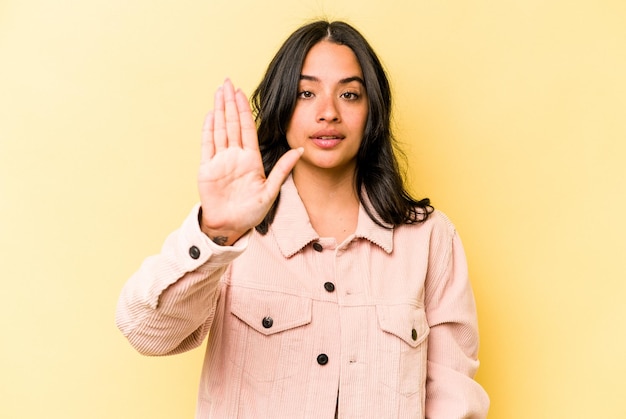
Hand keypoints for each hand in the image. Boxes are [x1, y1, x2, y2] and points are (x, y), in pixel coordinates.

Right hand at [197, 79, 301, 244]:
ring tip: (218, 92)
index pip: (248, 128)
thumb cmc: (251, 212)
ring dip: (219, 110)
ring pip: (219, 129)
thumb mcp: (271, 191)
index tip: (242, 93)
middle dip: (230, 103)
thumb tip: (300, 150)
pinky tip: (210, 114)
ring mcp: (220, 161)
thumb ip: (283, 169)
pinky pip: (207, 145)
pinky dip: (208, 129)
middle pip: (232, 123)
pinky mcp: (207, 169)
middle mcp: (235, 156)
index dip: (245, 110)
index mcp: (251, 159)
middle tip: (227, 82)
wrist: (230, 226)